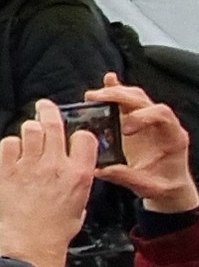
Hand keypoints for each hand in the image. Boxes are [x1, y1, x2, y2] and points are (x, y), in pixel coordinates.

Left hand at [0, 98, 98, 266]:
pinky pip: (9, 143)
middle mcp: (55, 165)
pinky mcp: (7, 170)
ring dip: (30, 129)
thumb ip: (78, 178)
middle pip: (53, 124)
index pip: (84, 137)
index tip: (72, 133)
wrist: (31, 242)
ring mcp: (29, 165)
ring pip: (30, 129)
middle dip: (48, 111)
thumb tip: (75, 164)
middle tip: (44, 107)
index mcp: (78, 174)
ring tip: (29, 134)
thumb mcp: (81, 202)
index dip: (79, 132)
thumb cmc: (56, 228)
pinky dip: (12, 144)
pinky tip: (14, 153)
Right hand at [83, 75, 198, 210]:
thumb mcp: (148, 187)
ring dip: (115, 92)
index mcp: (173, 137)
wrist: (167, 186)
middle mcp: (163, 124)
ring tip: (94, 95)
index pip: (162, 114)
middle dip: (121, 96)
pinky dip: (118, 89)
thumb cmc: (162, 186)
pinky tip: (108, 80)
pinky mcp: (137, 119)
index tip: (124, 129)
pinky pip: (128, 100)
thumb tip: (102, 169)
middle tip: (98, 99)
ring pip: (135, 96)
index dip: (142, 116)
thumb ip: (128, 177)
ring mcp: (149, 119)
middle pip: (144, 99)